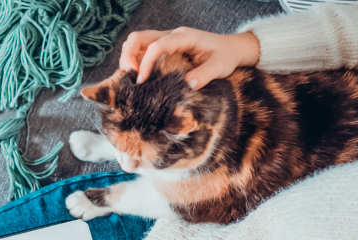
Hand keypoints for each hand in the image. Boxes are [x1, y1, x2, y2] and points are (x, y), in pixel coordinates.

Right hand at [119, 28, 261, 89]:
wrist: (229, 49)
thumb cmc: (225, 55)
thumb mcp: (220, 66)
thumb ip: (204, 75)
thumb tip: (187, 85)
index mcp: (183, 37)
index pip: (157, 45)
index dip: (146, 63)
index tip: (142, 81)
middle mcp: (170, 36)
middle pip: (138, 38)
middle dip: (128, 56)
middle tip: (130, 78)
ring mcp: (165, 41)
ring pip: (136, 43)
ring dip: (128, 59)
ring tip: (131, 80)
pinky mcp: (163, 50)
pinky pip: (142, 52)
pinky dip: (134, 63)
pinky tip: (138, 78)